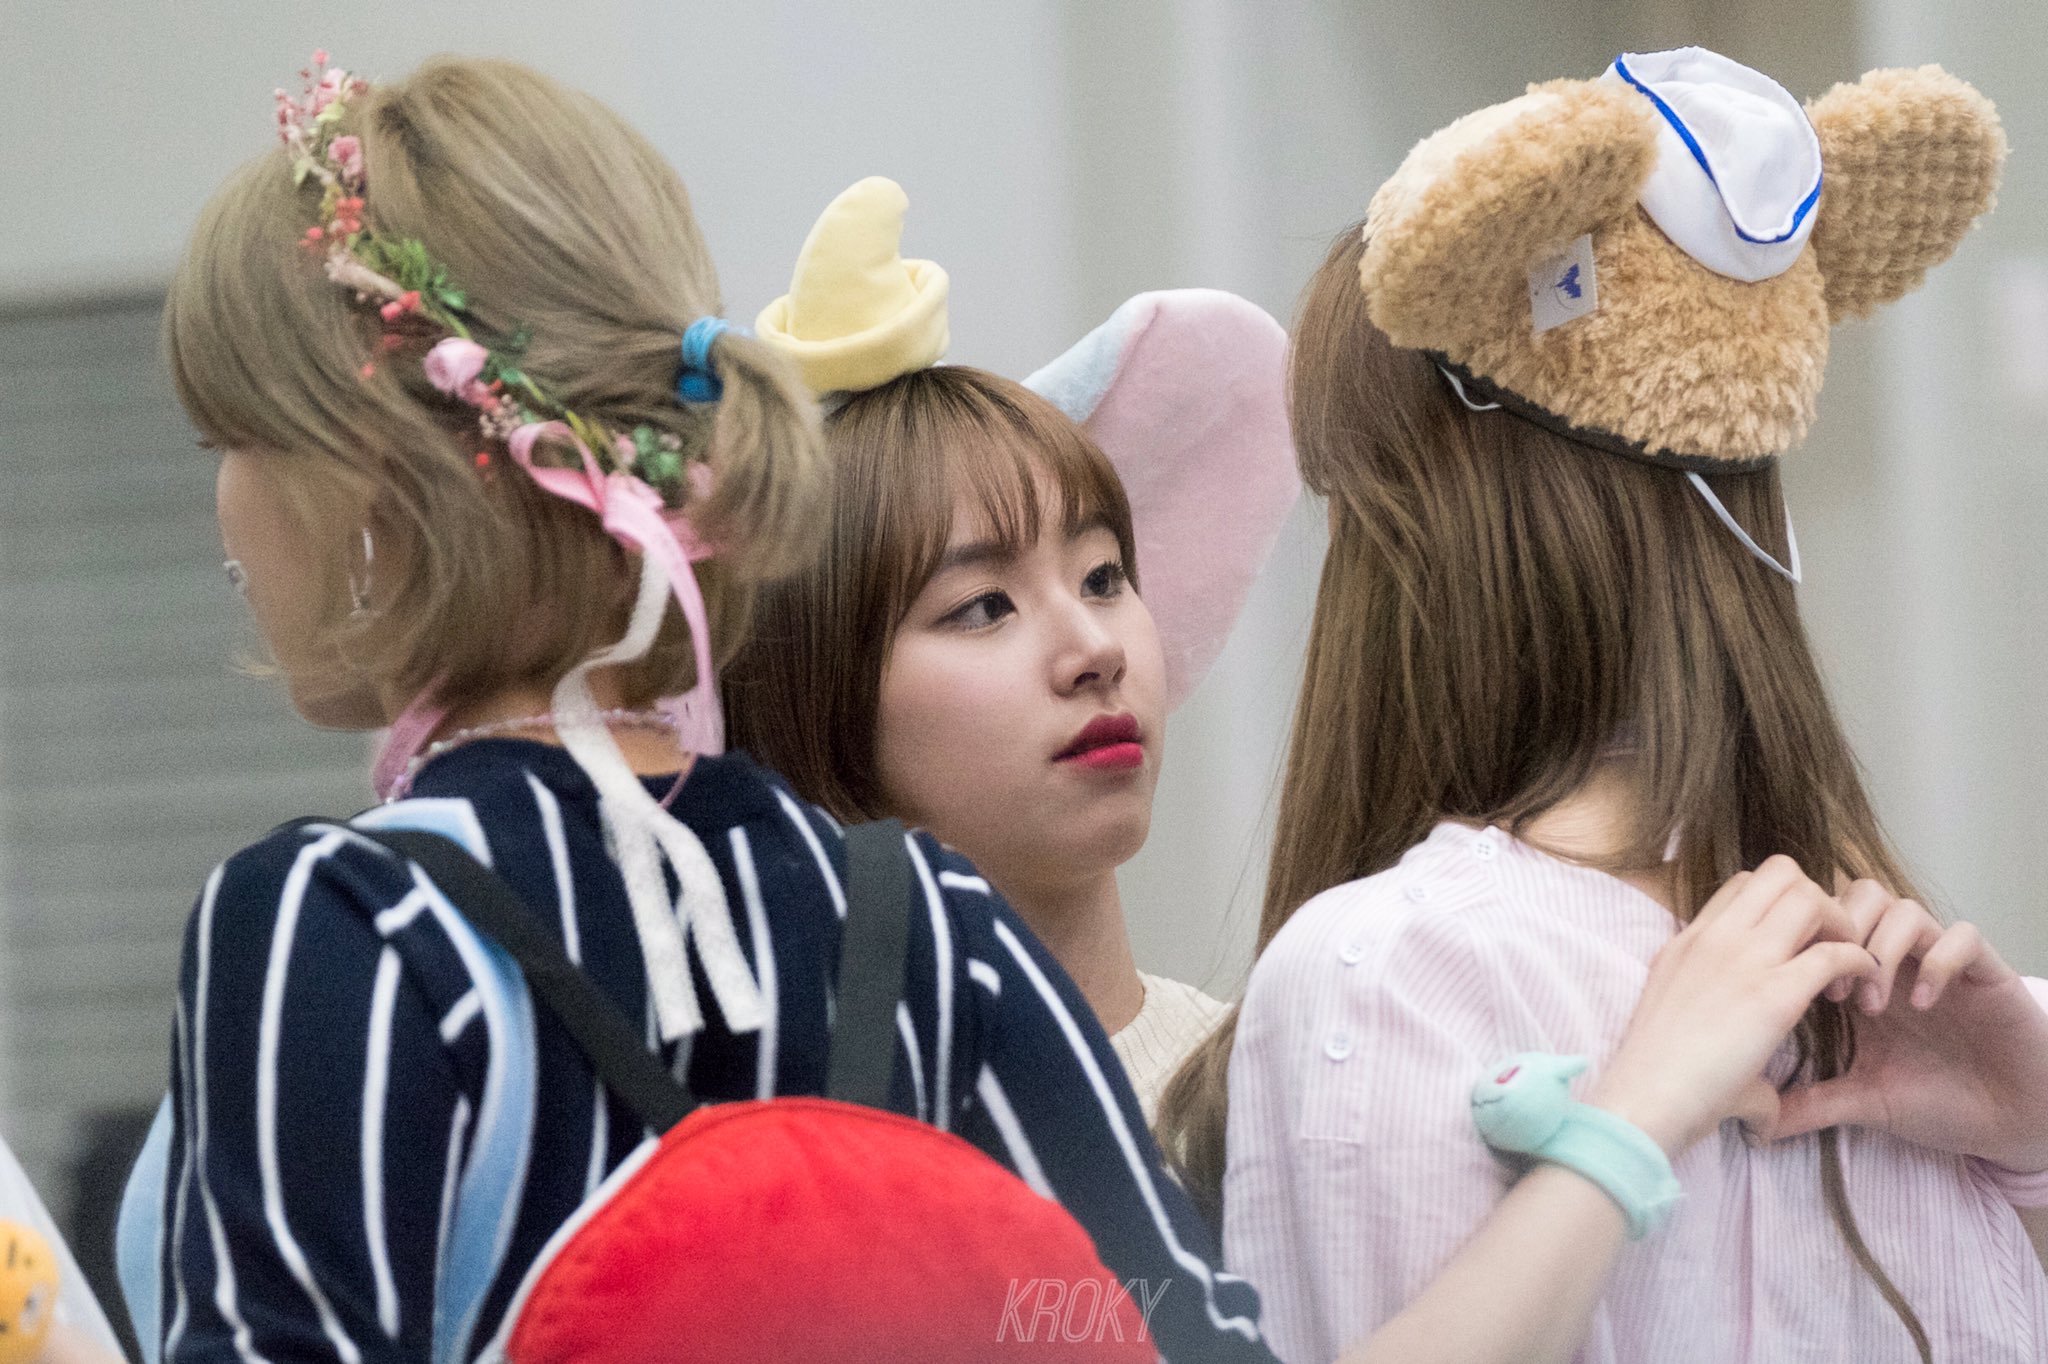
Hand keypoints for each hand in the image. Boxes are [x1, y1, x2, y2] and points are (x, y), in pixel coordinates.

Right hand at [1586, 856, 1876, 1155]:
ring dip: (1840, 922)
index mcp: (1688, 943)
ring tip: (1848, 961)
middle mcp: (1714, 938)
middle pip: (1781, 873)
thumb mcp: (1679, 1033)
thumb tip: (1761, 1114)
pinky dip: (1859, 961)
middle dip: (1818, 898)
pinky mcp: (1774, 996)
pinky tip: (1864, 984)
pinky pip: (1833, 953)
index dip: (1781, 901)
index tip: (1797, 939)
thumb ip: (1721, 1043)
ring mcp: (1742, 961)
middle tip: (1831, 941)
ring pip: (1808, 897)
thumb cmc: (1655, 1080)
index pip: (1743, 884)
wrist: (1645, 1100)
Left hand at [1761, 881, 2047, 1173]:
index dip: (1803, 943)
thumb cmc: (1939, 1103)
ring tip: (1874, 1005)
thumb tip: (1759, 1122)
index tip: (1796, 994)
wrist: (2010, 1121)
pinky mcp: (1987, 973)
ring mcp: (1942, 963)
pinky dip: (1937, 960)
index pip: (1824, 922)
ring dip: (1882, 949)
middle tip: (1835, 993)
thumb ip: (1815, 1102)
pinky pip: (1963, 935)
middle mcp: (1900, 961)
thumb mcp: (1866, 1102)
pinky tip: (1924, 1003)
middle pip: (1857, 897)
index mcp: (1863, 979)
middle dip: (1839, 937)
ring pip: (1904, 906)